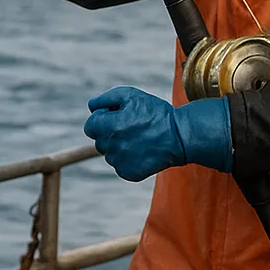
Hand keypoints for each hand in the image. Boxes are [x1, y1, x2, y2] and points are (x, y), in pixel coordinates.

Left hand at [84, 87, 232, 180]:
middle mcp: (112, 147)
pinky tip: (141, 150)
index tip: (117, 116)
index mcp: (109, 126)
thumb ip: (105, 99)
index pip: (90, 126)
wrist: (179, 136)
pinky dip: (127, 159)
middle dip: (110, 133)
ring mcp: (120, 162)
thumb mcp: (130, 95)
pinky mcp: (129, 173)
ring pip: (110, 154)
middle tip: (131, 127)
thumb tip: (91, 107)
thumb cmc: (154, 112)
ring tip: (139, 138)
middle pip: (99, 141)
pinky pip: (120, 166)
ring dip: (118, 147)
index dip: (102, 119)